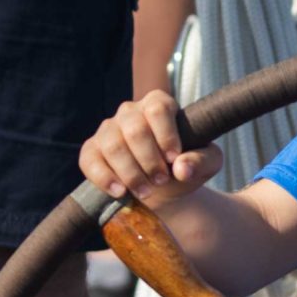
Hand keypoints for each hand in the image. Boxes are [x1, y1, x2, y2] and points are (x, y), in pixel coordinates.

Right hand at [81, 90, 221, 208]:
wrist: (163, 187)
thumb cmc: (185, 165)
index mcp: (159, 104)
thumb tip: (183, 168)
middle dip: (149, 160)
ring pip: (113, 145)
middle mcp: (130, 112)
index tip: (174, 159)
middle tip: (161, 181)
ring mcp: (108, 129)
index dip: (166, 135)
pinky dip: (104, 178)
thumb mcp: (206, 163)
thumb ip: (202, 160)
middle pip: (135, 129)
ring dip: (131, 173)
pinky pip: (90, 160)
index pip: (158, 108)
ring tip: (146, 192)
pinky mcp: (91, 150)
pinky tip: (120, 192)